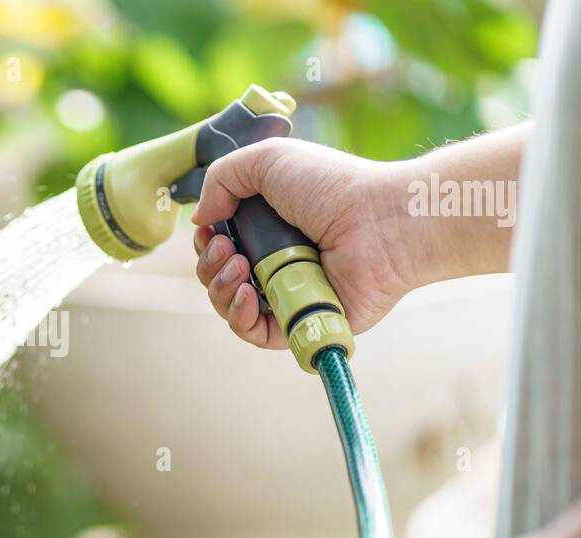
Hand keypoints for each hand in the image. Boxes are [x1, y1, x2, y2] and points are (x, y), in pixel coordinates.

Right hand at [191, 138, 416, 348]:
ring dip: (220, 288)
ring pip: (231, 307)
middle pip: (218, 277)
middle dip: (209, 264)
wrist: (381, 222)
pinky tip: (245, 294)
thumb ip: (222, 178)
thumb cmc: (334, 187)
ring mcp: (289, 293)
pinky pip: (256, 334)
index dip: (206, 241)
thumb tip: (200, 219)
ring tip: (239, 266)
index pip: (220, 245)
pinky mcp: (302, 321)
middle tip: (226, 248)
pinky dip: (239, 317)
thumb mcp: (268, 160)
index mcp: (270, 226)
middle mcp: (277, 261)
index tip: (211, 230)